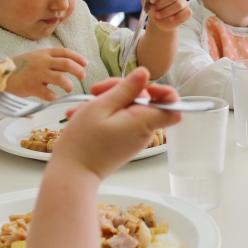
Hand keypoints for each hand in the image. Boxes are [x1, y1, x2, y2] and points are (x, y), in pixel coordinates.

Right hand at [9, 48, 87, 100]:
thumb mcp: (35, 58)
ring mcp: (37, 74)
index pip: (65, 52)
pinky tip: (54, 97)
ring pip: (60, 79)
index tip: (85, 63)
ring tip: (69, 88)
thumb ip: (51, 61)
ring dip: (68, 85)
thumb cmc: (19, 68)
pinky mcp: (31, 87)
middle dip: (78, 71)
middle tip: (83, 77)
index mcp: (43, 53)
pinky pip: (49, 94)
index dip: (77, 58)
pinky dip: (54, 97)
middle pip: (66, 64)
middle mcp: (41, 61)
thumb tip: (70, 67)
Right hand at [54, 67, 180, 178]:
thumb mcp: (101, 107)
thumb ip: (126, 89)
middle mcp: (144, 130)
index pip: (173, 105)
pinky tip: (83, 115)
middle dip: (120, 90)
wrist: (73, 173)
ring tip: (82, 107)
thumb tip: (145, 74)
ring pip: (128, 108)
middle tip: (96, 91)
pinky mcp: (124, 140)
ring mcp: (134, 136)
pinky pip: (120, 119)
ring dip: (107, 101)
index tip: (141, 85)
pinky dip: (104, 114)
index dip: (163, 91)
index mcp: (143, 121)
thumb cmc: (83, 142)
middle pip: (144, 100)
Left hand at [145, 0, 190, 31]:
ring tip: (158, 15)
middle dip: (161, 5)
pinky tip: (170, 19)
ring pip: (178, 5)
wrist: (158, 21)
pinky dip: (177, 17)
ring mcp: (183, 1)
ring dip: (166, 12)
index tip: (151, 1)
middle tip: (154, 10)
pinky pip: (186, 13)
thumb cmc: (153, 9)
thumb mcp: (146, 2)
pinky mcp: (187, 11)